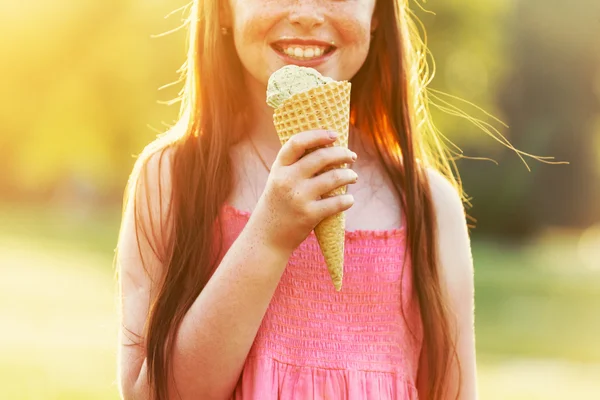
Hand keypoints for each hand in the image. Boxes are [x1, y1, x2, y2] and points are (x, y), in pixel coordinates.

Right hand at [251, 130, 357, 254]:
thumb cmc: (277, 206)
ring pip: (333, 177)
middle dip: (342, 154)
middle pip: (321, 157)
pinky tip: (350, 199)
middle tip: (351, 156)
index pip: (298, 142)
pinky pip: (336, 203)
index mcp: (279, 168)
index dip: (318, 135)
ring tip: (353, 176)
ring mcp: (298, 197)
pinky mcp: (308, 215)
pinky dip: (347, 200)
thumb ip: (295, 166)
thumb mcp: (278, 181)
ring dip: (349, 175)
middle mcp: (287, 180)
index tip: (334, 135)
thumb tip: (327, 150)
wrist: (267, 238)